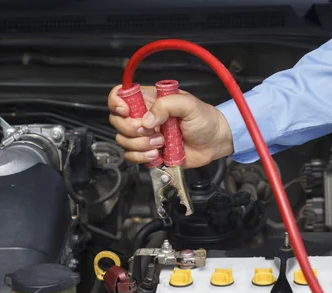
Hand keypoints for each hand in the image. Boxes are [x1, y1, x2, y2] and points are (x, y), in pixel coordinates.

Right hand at [108, 85, 233, 167]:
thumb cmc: (204, 119)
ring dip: (140, 145)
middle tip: (153, 131)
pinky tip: (158, 155)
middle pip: (117, 121)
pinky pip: (132, 157)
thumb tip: (147, 120)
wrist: (215, 141)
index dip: (116, 103)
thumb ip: (167, 105)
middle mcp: (144, 117)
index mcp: (150, 100)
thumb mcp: (188, 104)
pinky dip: (142, 158)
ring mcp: (145, 136)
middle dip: (132, 129)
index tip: (126, 112)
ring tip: (161, 143)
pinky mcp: (149, 153)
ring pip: (123, 141)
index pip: (119, 95)